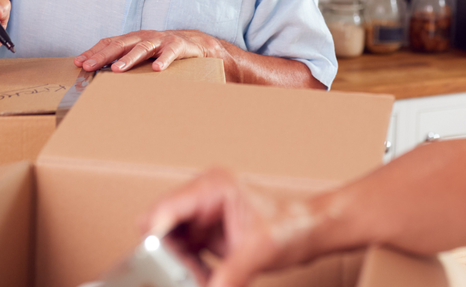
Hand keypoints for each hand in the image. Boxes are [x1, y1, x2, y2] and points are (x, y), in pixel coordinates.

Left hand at [74, 29, 216, 72]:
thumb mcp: (143, 53)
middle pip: (120, 44)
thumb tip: (100, 73)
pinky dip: (163, 60)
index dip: (94, 51)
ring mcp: (161, 40)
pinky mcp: (178, 46)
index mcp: (133, 38)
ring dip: (129, 59)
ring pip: (142, 48)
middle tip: (89, 66)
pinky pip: (170, 53)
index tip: (79, 62)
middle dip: (103, 55)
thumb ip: (126, 59)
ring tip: (117, 70)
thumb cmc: (164, 50)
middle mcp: (144, 37)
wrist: (195, 43)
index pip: (109, 42)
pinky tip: (157, 70)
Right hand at [143, 168, 312, 286]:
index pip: (164, 210)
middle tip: (189, 281)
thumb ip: (230, 275)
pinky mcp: (203, 234)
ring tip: (205, 280)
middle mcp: (202, 197)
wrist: (309, 232)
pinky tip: (211, 279)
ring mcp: (201, 215)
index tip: (159, 269)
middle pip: (161, 233)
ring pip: (168, 249)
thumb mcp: (261, 252)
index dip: (156, 241)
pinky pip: (181, 259)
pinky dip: (190, 274)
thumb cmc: (292, 228)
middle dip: (170, 263)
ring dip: (181, 272)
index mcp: (213, 187)